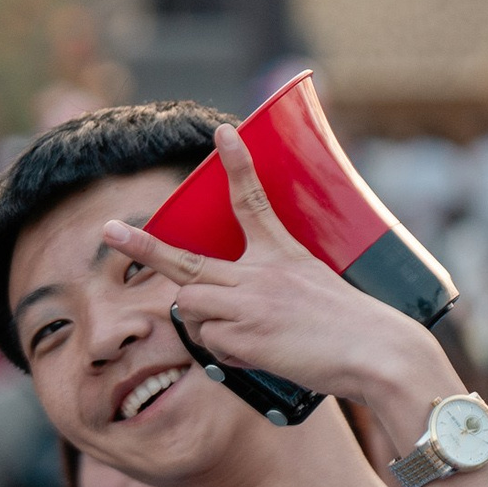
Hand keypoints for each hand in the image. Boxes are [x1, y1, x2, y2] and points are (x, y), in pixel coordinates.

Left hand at [99, 124, 449, 412]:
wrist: (376, 351)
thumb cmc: (352, 324)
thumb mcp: (314, 284)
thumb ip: (271, 285)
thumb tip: (229, 307)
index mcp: (283, 252)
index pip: (253, 201)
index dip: (236, 167)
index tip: (223, 132)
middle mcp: (260, 274)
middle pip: (185, 260)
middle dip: (142, 248)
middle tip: (110, 232)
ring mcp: (250, 305)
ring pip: (191, 307)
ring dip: (205, 322)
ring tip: (244, 333)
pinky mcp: (247, 338)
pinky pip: (213, 344)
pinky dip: (228, 352)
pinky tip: (261, 354)